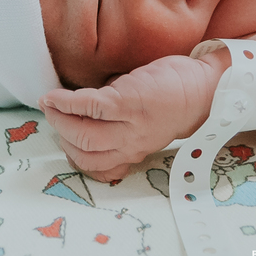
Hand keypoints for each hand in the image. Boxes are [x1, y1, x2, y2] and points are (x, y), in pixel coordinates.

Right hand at [39, 55, 218, 182]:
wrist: (204, 88)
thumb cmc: (173, 101)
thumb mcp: (146, 127)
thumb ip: (120, 132)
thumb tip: (84, 123)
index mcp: (134, 150)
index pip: (96, 167)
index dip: (74, 156)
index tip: (65, 140)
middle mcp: (131, 143)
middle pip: (83, 152)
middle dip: (61, 136)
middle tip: (53, 118)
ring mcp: (130, 124)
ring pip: (82, 133)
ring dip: (60, 119)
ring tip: (51, 106)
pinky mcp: (129, 100)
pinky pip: (89, 106)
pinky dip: (67, 102)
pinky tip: (55, 96)